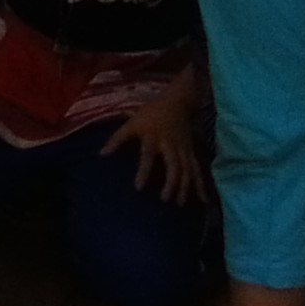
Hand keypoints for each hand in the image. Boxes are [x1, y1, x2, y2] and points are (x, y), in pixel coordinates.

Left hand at [98, 85, 205, 204]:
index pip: (147, 156)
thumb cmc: (150, 113)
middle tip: (165, 199)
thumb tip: (101, 154)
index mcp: (153, 137)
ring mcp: (183, 149)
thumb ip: (117, 139)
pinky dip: (201, 184)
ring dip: (185, 187)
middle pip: (174, 165)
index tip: (138, 188)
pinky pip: (197, 169)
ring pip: (187, 169)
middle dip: (171, 183)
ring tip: (180, 203)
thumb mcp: (132, 122)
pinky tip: (204, 199)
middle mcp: (170, 145)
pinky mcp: (192, 152)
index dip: (143, 171)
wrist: (177, 102)